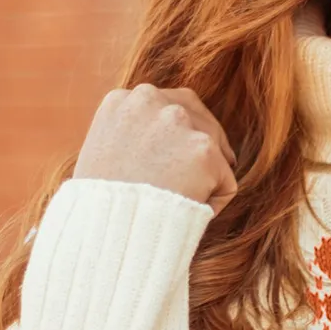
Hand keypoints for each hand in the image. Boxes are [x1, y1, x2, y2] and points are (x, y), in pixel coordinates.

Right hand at [73, 85, 237, 215]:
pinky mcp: (203, 149)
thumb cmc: (104, 207)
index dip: (178, 137)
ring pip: (214, 148)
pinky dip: (215, 202)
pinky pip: (226, 182)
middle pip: (198, 117)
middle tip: (197, 181)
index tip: (178, 162)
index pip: (168, 105)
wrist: (109, 230)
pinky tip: (189, 212)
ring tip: (181, 202)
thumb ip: (131, 137)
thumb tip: (156, 146)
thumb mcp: (105, 156)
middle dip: (202, 149)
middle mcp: (150, 99)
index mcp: (123, 100)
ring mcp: (178, 121)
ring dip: (206, 177)